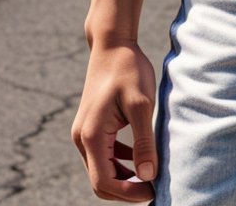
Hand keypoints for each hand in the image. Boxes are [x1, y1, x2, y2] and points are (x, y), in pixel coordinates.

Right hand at [71, 40, 157, 201]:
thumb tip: (148, 176)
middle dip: (126, 190)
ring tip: (150, 177)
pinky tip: (140, 158)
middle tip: (153, 189)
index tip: (153, 191)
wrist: (112, 44)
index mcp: (92, 135)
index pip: (105, 182)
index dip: (129, 193)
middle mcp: (82, 138)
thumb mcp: (141, 104)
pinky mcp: (92, 126)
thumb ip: (144, 141)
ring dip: (124, 178)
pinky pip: (104, 156)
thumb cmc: (128, 69)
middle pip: (101, 181)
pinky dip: (120, 163)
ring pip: (102, 169)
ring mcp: (84, 133)